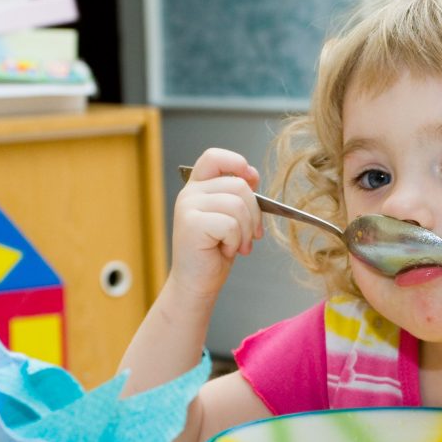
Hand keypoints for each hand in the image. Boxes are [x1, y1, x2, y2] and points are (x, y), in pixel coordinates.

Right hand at [168, 148, 263, 300]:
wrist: (197, 284)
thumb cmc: (214, 253)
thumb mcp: (230, 218)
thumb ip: (237, 195)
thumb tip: (252, 174)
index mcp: (198, 188)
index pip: (214, 157)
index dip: (236, 162)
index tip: (251, 179)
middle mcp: (189, 193)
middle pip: (238, 185)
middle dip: (254, 213)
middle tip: (250, 236)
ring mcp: (188, 207)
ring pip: (237, 205)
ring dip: (246, 231)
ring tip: (236, 246)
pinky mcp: (191, 224)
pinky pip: (230, 224)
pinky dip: (235, 241)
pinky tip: (224, 251)